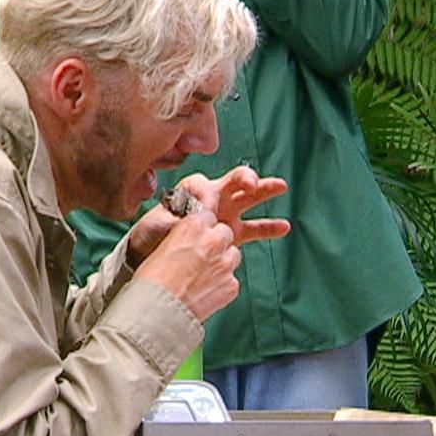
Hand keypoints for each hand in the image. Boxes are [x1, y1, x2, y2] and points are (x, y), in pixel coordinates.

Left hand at [126, 167, 289, 265]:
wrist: (153, 257)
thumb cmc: (151, 236)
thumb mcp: (159, 221)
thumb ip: (177, 215)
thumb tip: (194, 211)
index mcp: (191, 191)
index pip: (202, 184)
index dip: (203, 193)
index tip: (201, 206)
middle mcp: (212, 198)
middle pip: (233, 181)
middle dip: (245, 178)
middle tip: (253, 182)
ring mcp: (224, 215)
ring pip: (248, 198)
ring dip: (264, 191)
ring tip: (281, 186)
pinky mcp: (232, 234)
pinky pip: (254, 229)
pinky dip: (269, 227)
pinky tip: (284, 226)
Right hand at [132, 211, 240, 321]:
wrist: (157, 312)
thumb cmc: (152, 282)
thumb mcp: (162, 247)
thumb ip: (183, 238)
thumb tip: (189, 241)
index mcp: (193, 226)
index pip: (208, 216)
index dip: (202, 228)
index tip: (197, 237)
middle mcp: (213, 241)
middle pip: (225, 233)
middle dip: (216, 243)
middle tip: (202, 257)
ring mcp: (225, 264)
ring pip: (233, 255)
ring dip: (222, 262)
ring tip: (203, 276)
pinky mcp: (231, 285)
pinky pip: (232, 280)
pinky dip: (222, 285)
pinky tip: (205, 292)